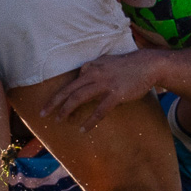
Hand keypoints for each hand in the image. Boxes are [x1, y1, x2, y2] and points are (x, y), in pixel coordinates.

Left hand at [41, 50, 165, 130]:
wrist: (148, 65)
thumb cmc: (127, 65)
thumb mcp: (106, 61)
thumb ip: (93, 67)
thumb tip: (81, 73)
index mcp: (91, 67)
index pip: (70, 83)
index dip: (58, 95)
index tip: (48, 105)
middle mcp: (94, 74)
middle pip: (69, 90)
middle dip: (54, 103)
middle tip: (42, 114)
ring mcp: (105, 84)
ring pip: (79, 98)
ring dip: (67, 110)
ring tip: (59, 120)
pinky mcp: (115, 94)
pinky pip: (99, 110)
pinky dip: (90, 121)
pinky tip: (83, 129)